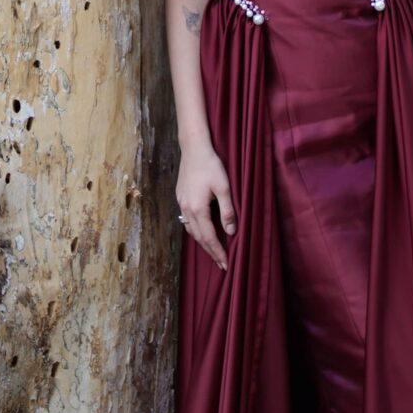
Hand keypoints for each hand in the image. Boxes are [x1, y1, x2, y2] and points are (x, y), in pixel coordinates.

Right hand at [176, 145, 236, 270]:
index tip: (226, 264)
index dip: (218, 252)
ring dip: (202, 242)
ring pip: (191, 230)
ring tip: (213, 251)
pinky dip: (196, 231)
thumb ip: (227, 211)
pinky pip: (187, 221)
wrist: (193, 148)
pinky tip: (202, 231)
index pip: (209, 237)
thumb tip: (231, 231)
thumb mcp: (224, 187)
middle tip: (221, 264)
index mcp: (198, 209)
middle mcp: (186, 209)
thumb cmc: (211, 165)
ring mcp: (181, 203)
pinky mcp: (180, 197)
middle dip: (210, 251)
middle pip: (198, 237)